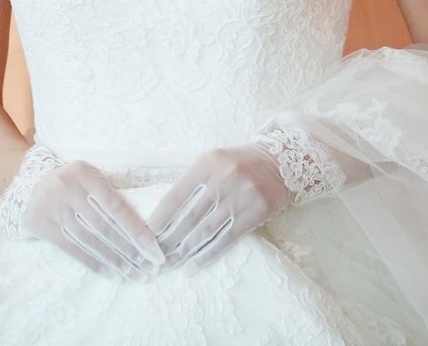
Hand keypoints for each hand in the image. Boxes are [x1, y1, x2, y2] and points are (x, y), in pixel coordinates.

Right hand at [21, 158, 166, 281]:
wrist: (32, 183)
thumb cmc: (74, 182)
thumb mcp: (91, 177)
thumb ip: (111, 195)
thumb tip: (146, 226)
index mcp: (85, 173)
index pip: (116, 206)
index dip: (137, 231)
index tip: (155, 252)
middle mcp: (67, 188)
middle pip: (104, 227)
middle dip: (130, 251)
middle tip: (150, 270)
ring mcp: (53, 207)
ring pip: (90, 241)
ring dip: (116, 262)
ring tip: (135, 276)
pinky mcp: (42, 225)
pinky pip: (73, 249)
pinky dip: (95, 264)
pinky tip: (112, 274)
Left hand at [146, 144, 290, 269]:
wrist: (280, 163)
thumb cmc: (239, 163)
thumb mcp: (213, 162)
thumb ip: (193, 181)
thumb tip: (166, 212)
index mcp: (207, 163)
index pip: (176, 195)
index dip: (160, 217)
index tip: (147, 234)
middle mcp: (223, 178)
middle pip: (189, 216)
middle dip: (170, 239)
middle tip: (156, 256)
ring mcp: (240, 196)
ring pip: (206, 230)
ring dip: (187, 250)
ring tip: (172, 263)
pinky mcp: (255, 212)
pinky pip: (227, 239)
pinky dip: (209, 254)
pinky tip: (196, 265)